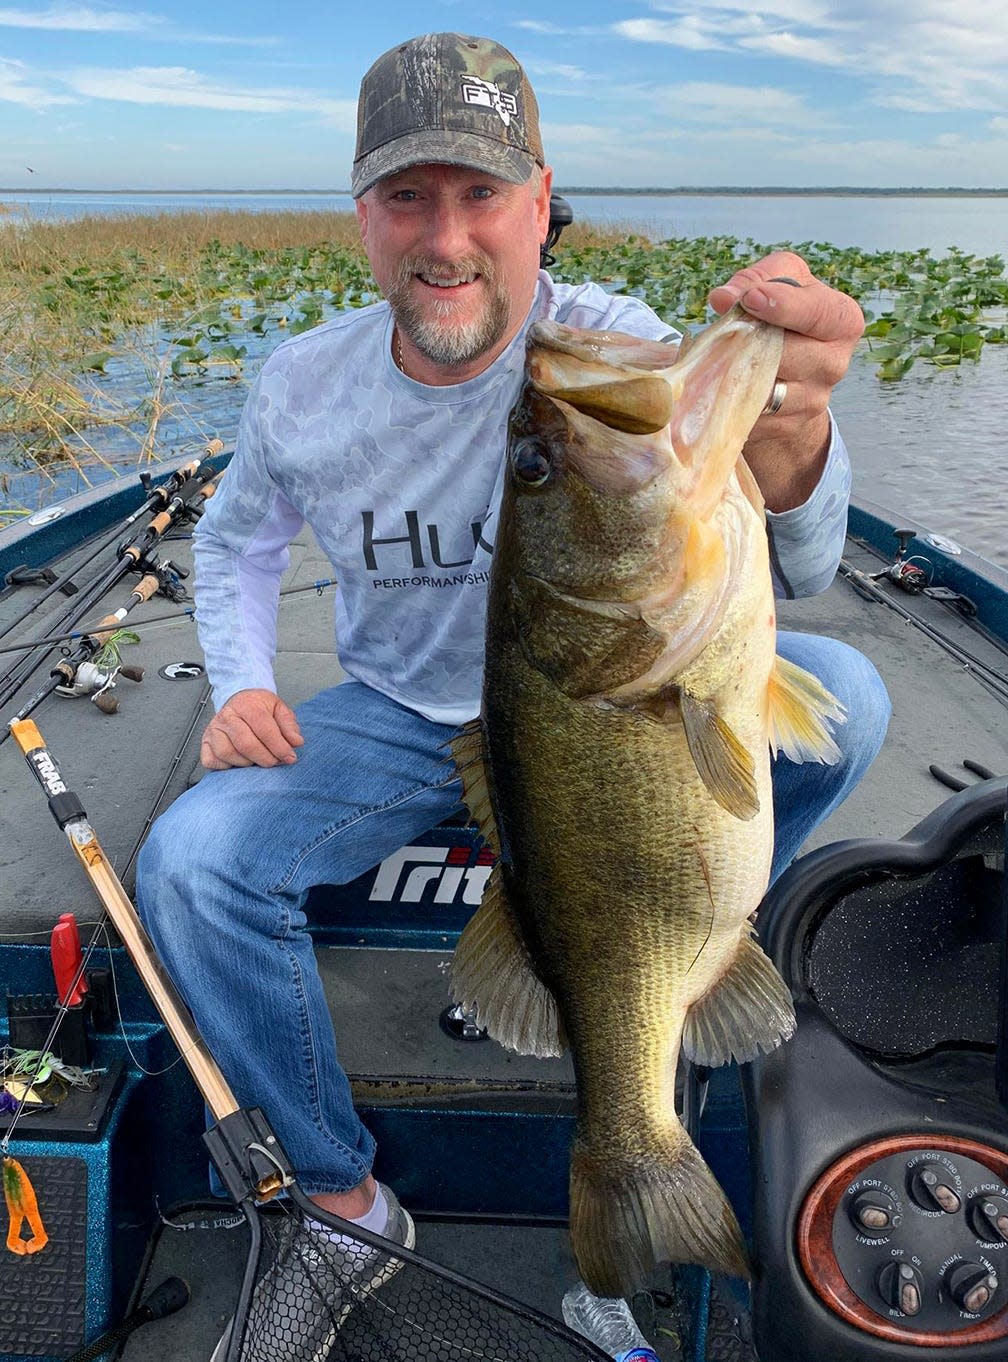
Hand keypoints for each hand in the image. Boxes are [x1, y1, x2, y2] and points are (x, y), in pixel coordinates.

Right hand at [200, 688, 303, 769]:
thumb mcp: (280, 709)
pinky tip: (239, 762)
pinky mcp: (205, 742)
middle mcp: (227, 716)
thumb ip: (289, 725)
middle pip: (246, 744)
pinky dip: (226, 767)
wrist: (240, 701)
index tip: (290, 757)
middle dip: (265, 758)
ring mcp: (213, 729)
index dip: (279, 747)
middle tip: (275, 762)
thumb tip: (296, 742)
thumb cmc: (259, 708)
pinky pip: (212, 761)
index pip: (264, 730)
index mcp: (247, 705)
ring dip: (247, 763)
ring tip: (258, 760)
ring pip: (228, 754)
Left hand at [708, 251, 864, 510]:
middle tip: (723, 331)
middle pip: (786, 353)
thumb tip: (724, 297)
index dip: (783, 306)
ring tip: (716, 358)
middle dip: (749, 342)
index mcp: (842, 321)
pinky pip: (752, 413)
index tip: (750, 300)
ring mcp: (814, 400)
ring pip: (766, 388)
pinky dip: (730, 400)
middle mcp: (834, 363)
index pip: (818, 313)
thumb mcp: (777, 284)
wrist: (788, 377)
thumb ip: (754, 279)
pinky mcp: (789, 426)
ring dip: (734, 373)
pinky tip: (721, 386)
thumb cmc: (782, 320)